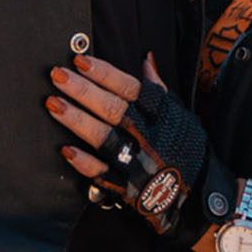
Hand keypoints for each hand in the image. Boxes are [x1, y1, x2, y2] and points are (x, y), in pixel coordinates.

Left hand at [47, 53, 217, 238]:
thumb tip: (145, 58)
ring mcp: (135, 161)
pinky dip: (84, 161)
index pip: (130, 88)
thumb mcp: (178, 113)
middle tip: (57, 75)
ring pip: (103, 137)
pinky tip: (65, 149)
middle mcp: (147, 134)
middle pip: (112, 109)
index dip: (104, 73)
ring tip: (53, 103)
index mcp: (161, 114)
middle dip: (83, 90)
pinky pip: (102, 173)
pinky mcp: (126, 185)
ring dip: (76, 120)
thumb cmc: (185, 147)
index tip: (80, 60)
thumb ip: (158, 88)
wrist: (198, 192)